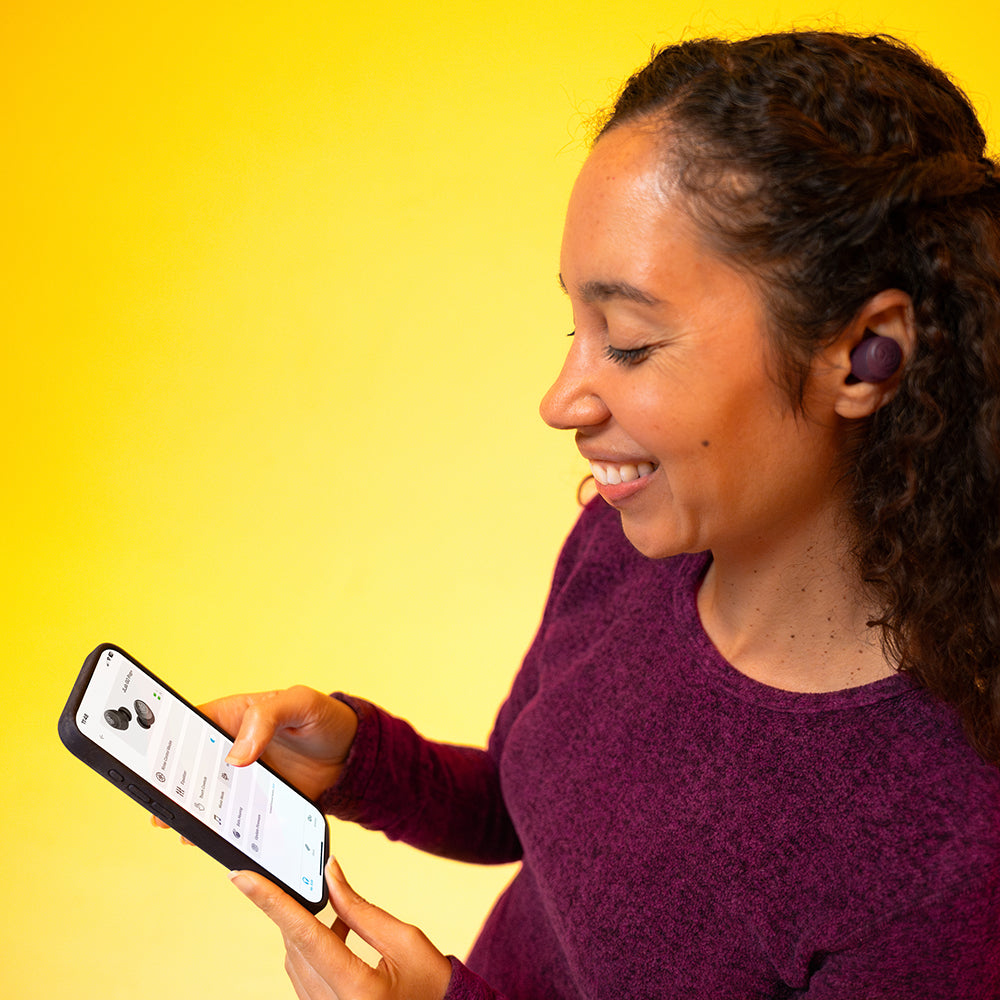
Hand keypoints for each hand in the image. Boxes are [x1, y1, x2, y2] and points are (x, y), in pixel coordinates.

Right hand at [151, 685, 357, 834]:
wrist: (352, 753)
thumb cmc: (322, 716)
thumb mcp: (298, 703)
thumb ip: (266, 719)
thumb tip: (236, 756)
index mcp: (228, 717)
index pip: (185, 727)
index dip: (162, 742)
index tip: (148, 762)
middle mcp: (227, 750)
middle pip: (188, 769)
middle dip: (170, 786)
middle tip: (158, 804)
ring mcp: (239, 780)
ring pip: (205, 798)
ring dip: (191, 813)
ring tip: (179, 827)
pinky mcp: (255, 804)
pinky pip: (232, 820)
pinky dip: (221, 831)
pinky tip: (214, 841)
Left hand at [230, 859, 452, 999]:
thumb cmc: (431, 984)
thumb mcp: (403, 939)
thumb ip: (359, 908)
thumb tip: (328, 873)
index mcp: (358, 992)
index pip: (305, 936)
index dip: (271, 901)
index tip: (241, 877)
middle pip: (296, 947)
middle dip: (295, 910)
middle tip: (301, 879)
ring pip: (294, 962)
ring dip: (305, 929)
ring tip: (339, 913)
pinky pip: (303, 976)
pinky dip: (312, 949)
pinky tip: (338, 932)